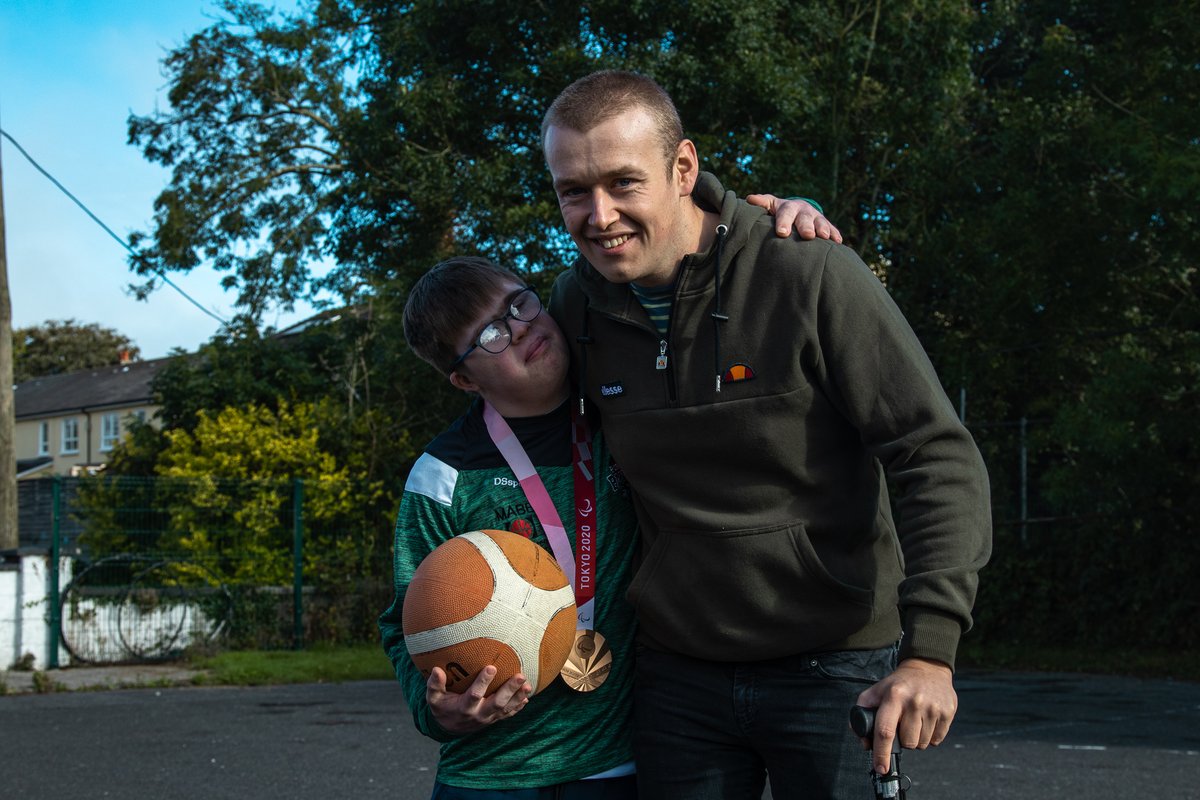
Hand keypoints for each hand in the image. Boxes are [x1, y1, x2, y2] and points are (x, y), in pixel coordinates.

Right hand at [426, 665, 532, 733]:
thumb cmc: (442, 707)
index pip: (475, 695)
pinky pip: (508, 715)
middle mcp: (478, 714)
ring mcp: (488, 719)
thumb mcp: (433, 699)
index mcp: (464, 708)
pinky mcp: (494, 720)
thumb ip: (434, 685)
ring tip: (528, 685)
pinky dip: (518, 707)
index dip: (483, 682)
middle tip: (520, 675)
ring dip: (518, 697)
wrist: (449, 728)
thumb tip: (437, 670)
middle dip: (509, 690)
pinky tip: (527, 697)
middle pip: (497, 703)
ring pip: (506, 709)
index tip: (491, 667)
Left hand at [746, 194, 842, 242]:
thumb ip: (762, 203)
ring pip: (820, 222)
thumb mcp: (770, 205)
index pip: (785, 213)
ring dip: (823, 229)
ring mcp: (815, 217)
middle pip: (804, 218)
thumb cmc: (779, 212)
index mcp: (787, 207)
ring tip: (824, 237)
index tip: (782, 233)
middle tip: (808, 236)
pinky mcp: (825, 225)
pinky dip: (834, 234)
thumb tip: (750, 199)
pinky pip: (832, 229)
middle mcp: (803, 210)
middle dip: (806, 226)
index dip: (784, 222)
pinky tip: (838, 242)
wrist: (796, 210)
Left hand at [854, 657, 956, 773]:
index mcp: (893, 696)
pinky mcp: (948, 712)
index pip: (885, 731)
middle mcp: (914, 702)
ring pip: (921, 744)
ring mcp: (933, 707)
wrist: (927, 668)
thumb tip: (865, 742)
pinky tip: (926, 721)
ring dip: (916, 739)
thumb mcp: (876, 691)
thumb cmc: (898, 685)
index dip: (881, 754)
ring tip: (914, 721)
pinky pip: (936, 740)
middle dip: (902, 741)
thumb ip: (862, 713)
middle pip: (907, 742)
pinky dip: (929, 737)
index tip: (880, 768)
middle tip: (902, 725)